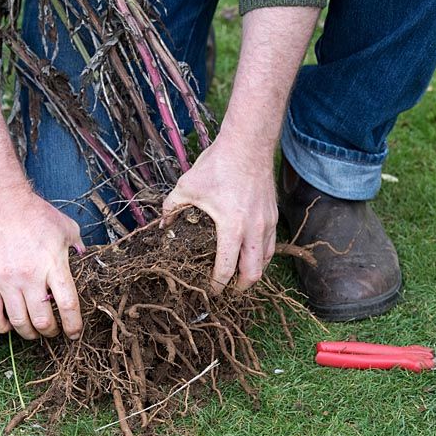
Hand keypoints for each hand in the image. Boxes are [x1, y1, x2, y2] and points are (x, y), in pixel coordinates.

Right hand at [0, 186, 84, 339]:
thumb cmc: (35, 213)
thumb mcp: (66, 227)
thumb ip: (78, 246)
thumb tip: (85, 258)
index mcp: (54, 265)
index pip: (68, 305)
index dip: (73, 325)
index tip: (75, 333)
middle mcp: (31, 277)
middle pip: (43, 320)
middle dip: (51, 332)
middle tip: (54, 331)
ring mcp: (8, 280)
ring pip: (19, 321)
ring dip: (29, 333)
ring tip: (34, 332)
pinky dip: (2, 326)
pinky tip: (9, 328)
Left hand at [162, 139, 277, 292]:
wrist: (248, 145)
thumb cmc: (218, 165)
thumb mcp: (187, 186)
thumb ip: (172, 208)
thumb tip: (162, 225)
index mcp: (232, 227)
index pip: (226, 268)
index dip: (217, 284)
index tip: (210, 290)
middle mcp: (254, 230)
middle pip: (253, 273)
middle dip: (240, 287)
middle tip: (228, 291)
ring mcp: (267, 223)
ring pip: (266, 260)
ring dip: (253, 272)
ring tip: (240, 276)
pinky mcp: (272, 215)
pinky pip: (271, 244)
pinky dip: (261, 255)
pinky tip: (251, 254)